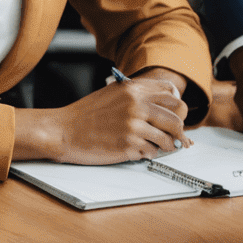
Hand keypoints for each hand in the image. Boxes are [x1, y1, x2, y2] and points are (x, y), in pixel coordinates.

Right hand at [13, 72, 189, 163]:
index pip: (172, 93)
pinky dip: (149, 153)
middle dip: (179, 129)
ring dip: (167, 145)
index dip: (177, 105)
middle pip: (177, 118)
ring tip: (161, 146)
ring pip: (168, 138)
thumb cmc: (86, 114)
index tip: (176, 114)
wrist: (63, 131)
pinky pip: (151, 152)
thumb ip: (138, 95)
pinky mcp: (128, 146)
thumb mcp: (113, 93)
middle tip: (178, 136)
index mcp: (134, 89)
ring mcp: (133, 127)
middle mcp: (137, 106)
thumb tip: (164, 105)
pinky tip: (140, 150)